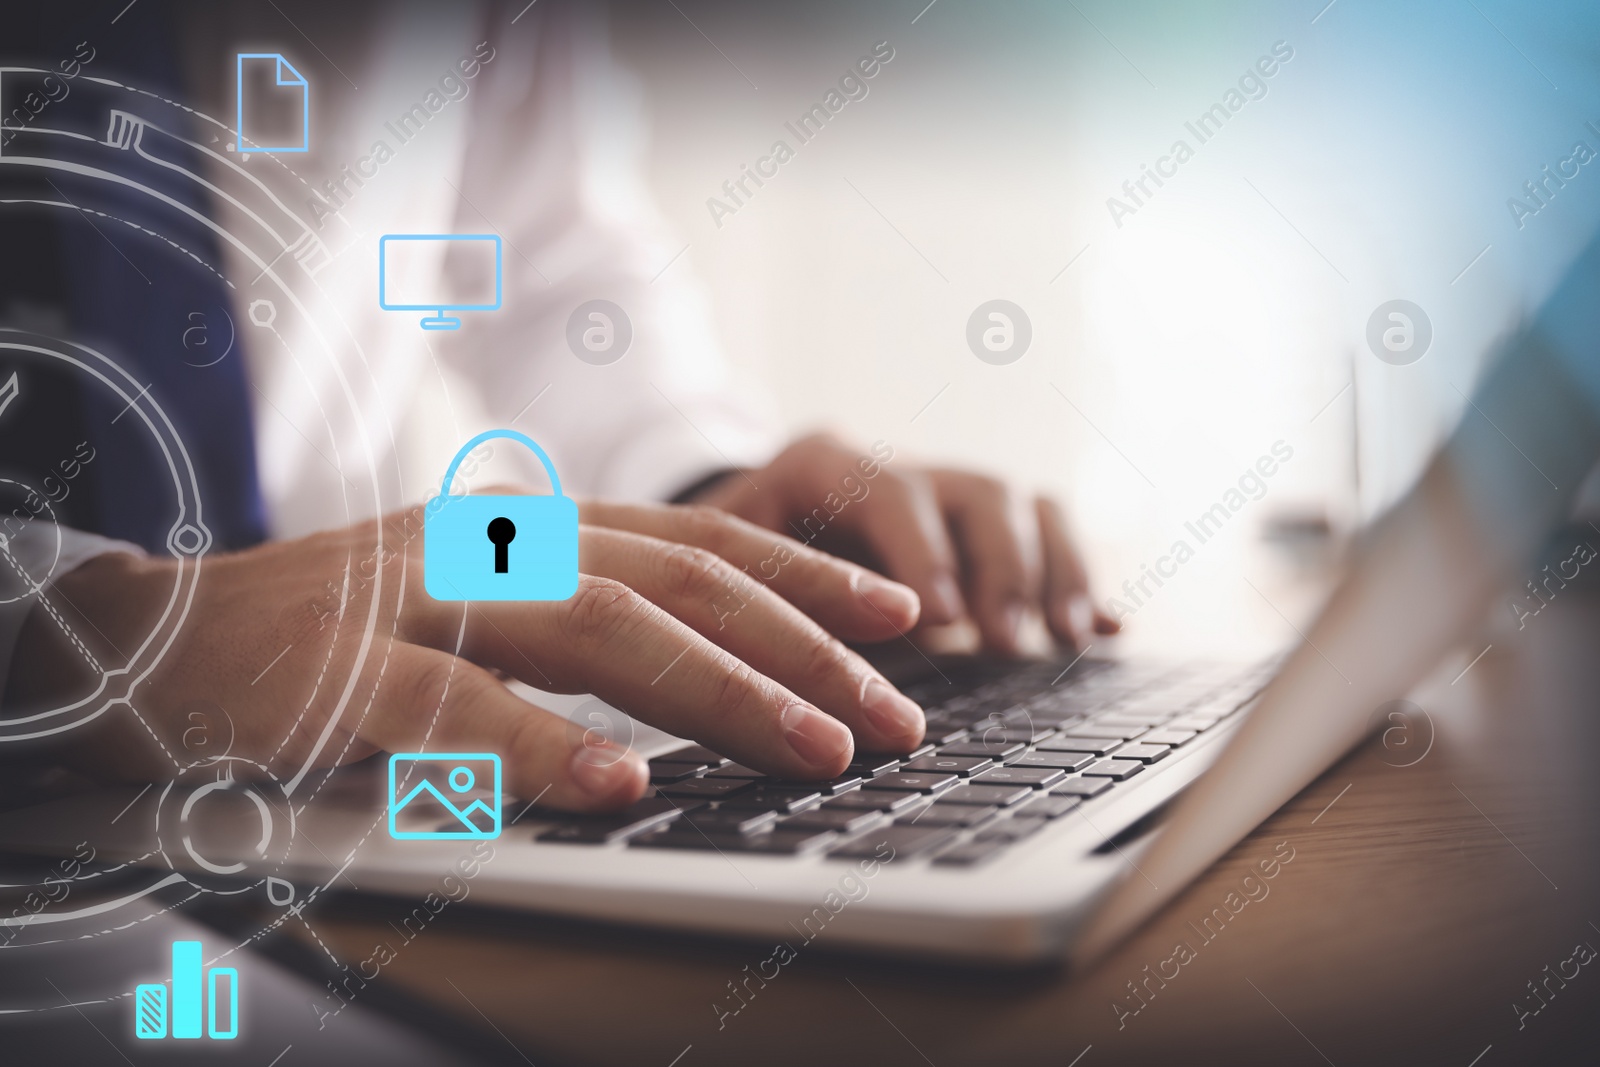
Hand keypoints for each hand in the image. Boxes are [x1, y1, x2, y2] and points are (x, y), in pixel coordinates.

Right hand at [5, 501, 925, 810]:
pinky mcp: (338, 673)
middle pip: (679, 583)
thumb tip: (707, 684)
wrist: (152, 639)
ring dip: (719, 692)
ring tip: (815, 747)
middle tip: (896, 712)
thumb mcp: (475, 611)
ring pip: (597, 628)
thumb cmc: (337, 641)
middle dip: (801, 647)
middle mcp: (491, 547)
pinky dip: (543, 746)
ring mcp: (417, 601)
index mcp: (530, 532)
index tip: (901, 614)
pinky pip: (456, 710)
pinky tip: (621, 785)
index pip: (698, 540)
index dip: (805, 574)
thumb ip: (577, 627)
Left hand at [690, 434, 1119, 655]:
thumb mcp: (718, 576)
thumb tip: (809, 684)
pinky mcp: (983, 536)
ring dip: (1055, 573)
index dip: (923, 552)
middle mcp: (899, 472)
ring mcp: (948, 500)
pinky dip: (1080, 582)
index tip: (942, 618)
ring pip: (1024, 507)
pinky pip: (1050, 538)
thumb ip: (762, 609)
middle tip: (1008, 640)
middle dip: (1002, 569)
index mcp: (824, 466)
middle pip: (978, 494)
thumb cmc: (717, 569)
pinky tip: (1108, 633)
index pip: (891, 491)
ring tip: (1069, 639)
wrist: (731, 545)